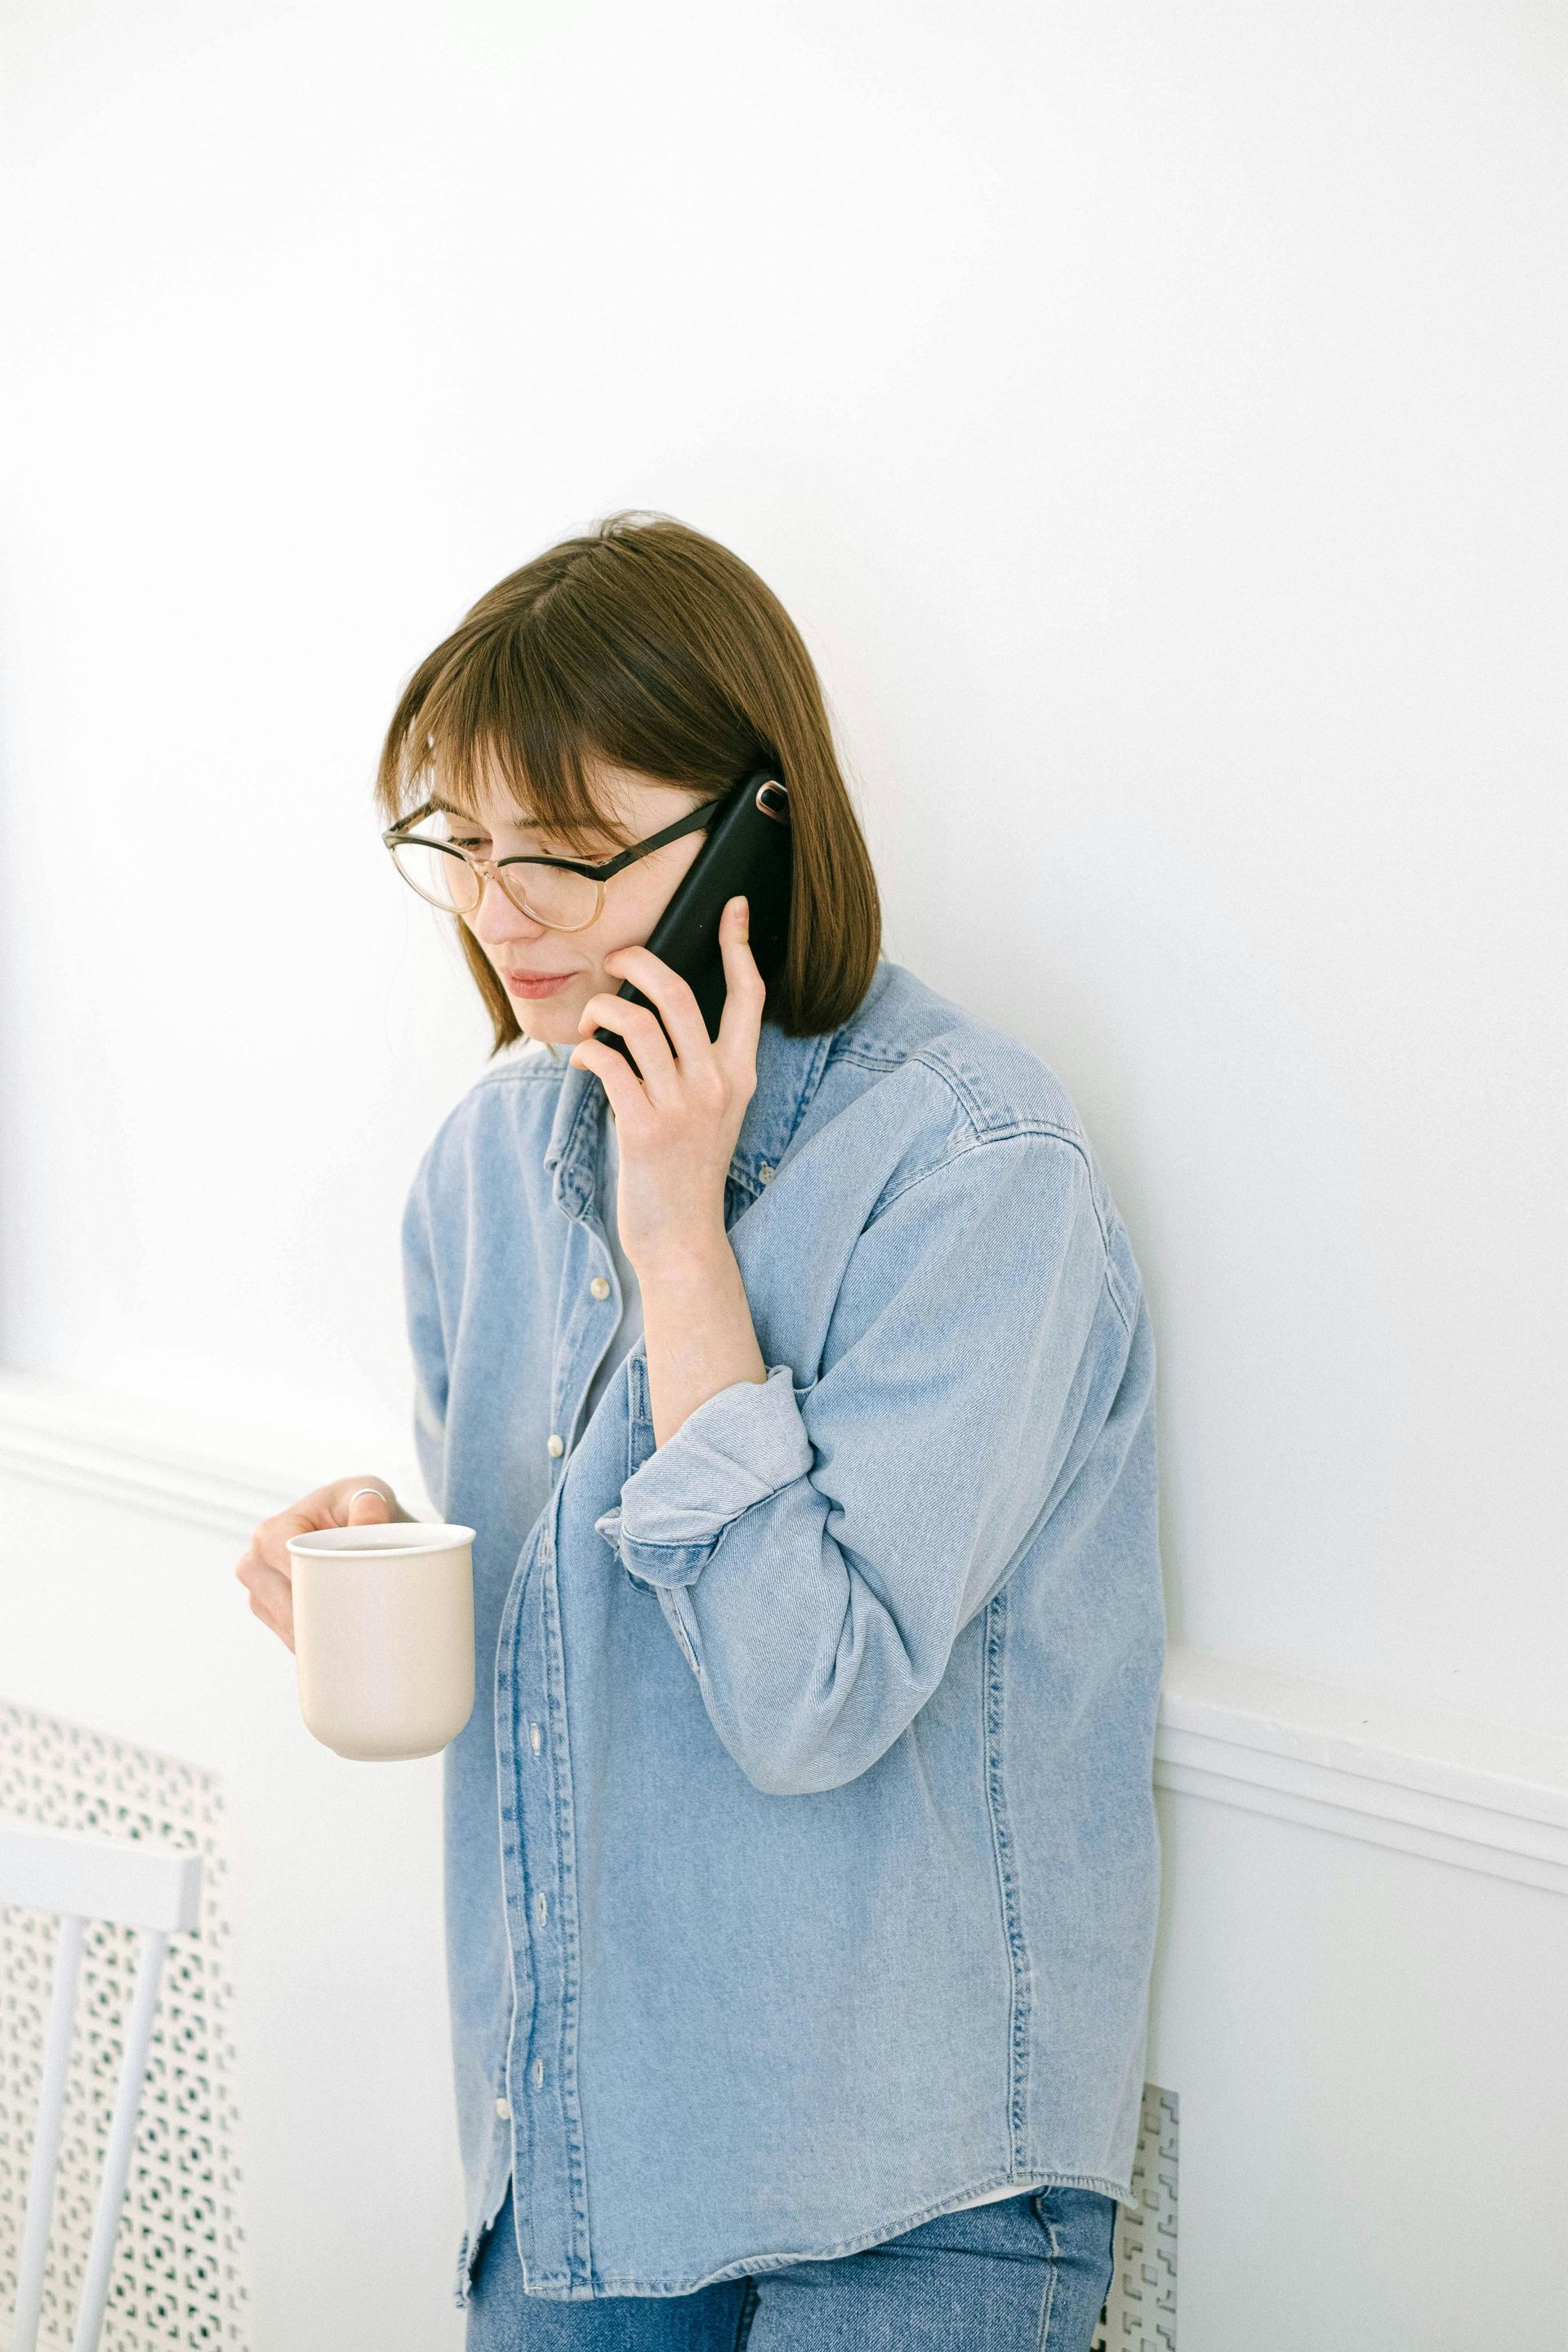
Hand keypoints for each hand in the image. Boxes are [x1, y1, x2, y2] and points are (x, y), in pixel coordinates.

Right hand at [235, 1476, 408, 1652]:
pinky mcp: (268, 1611)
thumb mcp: (367, 1493)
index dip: (319, 1591)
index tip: (352, 1604)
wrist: (352, 1521)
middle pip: (286, 1608)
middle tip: (362, 1631)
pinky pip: (289, 1637)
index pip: (289, 1574)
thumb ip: (369, 1505)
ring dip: (319, 1635)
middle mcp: (255, 1562)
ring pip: (287, 1628)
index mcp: (270, 1533)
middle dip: (322, 1620)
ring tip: (355, 1634)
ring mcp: (258, 1590)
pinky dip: (314, 1641)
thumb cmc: (355, 1504)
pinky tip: (339, 1641)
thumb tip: (368, 1521)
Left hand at [569, 896, 764, 1274]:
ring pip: (637, 1023)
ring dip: (600, 1012)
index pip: (748, 996)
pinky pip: (609, 1064)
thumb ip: (696, 1064)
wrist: (680, 1236)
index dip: (739, 946)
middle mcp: (717, 1084)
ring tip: (589, 1025)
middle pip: (678, 993)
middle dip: (639, 963)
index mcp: (739, 1075)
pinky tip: (583, 1061)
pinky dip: (588, 1053)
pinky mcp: (646, 1128)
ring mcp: (683, 1106)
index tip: (732, 907)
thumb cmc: (685, 1169)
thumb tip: (653, 1010)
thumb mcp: (709, 1112)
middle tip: (615, 961)